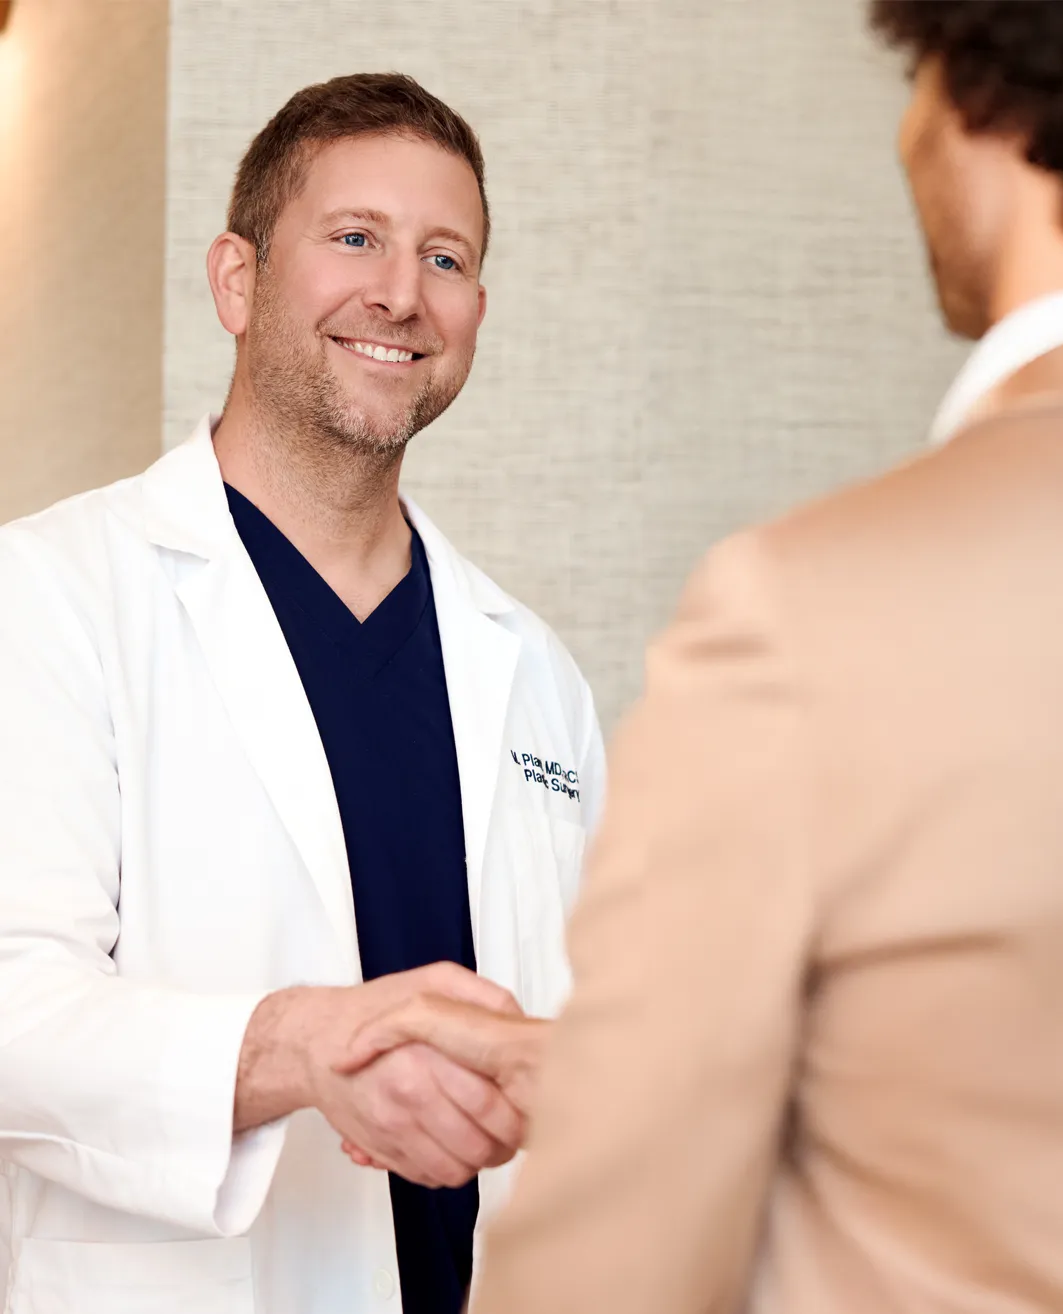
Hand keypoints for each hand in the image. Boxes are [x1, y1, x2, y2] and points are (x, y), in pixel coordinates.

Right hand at [332, 996, 549, 1167]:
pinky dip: (447, 1169)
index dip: (517, 1117)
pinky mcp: (379, 1148)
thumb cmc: (375, 1008)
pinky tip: (451, 1143)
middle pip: (477, 1147)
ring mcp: (391, 1126)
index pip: (490, 1106)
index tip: (526, 1111)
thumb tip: (521, 1023)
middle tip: (512, 1133)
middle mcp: (408, 1093)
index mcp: (428, 1053)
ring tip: (484, 1139)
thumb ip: (482, 997)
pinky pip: (427, 1177)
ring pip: (454, 1171)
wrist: (313, 1039)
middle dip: (503, 1146)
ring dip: (477, 1163)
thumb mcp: (433, 980)